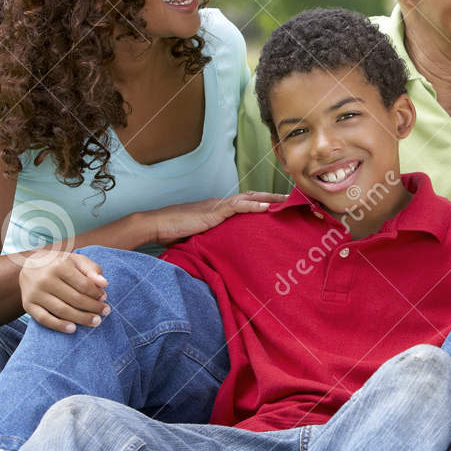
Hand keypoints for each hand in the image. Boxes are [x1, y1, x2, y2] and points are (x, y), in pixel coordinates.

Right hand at [19, 250, 108, 333]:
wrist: (30, 265)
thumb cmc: (60, 264)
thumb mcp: (77, 261)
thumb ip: (92, 270)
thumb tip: (104, 284)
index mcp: (59, 266)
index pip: (83, 285)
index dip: (96, 294)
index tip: (104, 298)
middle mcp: (45, 279)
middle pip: (75, 299)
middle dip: (93, 307)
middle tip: (105, 312)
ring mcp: (35, 293)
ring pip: (62, 310)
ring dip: (81, 318)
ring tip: (96, 322)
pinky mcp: (28, 304)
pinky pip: (44, 319)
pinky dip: (59, 326)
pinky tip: (73, 329)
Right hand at [145, 191, 287, 244]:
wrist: (157, 225)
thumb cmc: (174, 233)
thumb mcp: (200, 236)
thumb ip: (214, 239)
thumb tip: (224, 253)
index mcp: (220, 209)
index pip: (247, 203)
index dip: (264, 202)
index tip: (281, 205)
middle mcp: (221, 204)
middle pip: (254, 196)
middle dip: (274, 196)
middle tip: (294, 199)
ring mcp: (218, 206)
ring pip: (250, 198)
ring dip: (270, 198)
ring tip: (288, 200)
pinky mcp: (214, 211)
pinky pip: (238, 206)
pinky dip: (254, 205)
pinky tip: (268, 206)